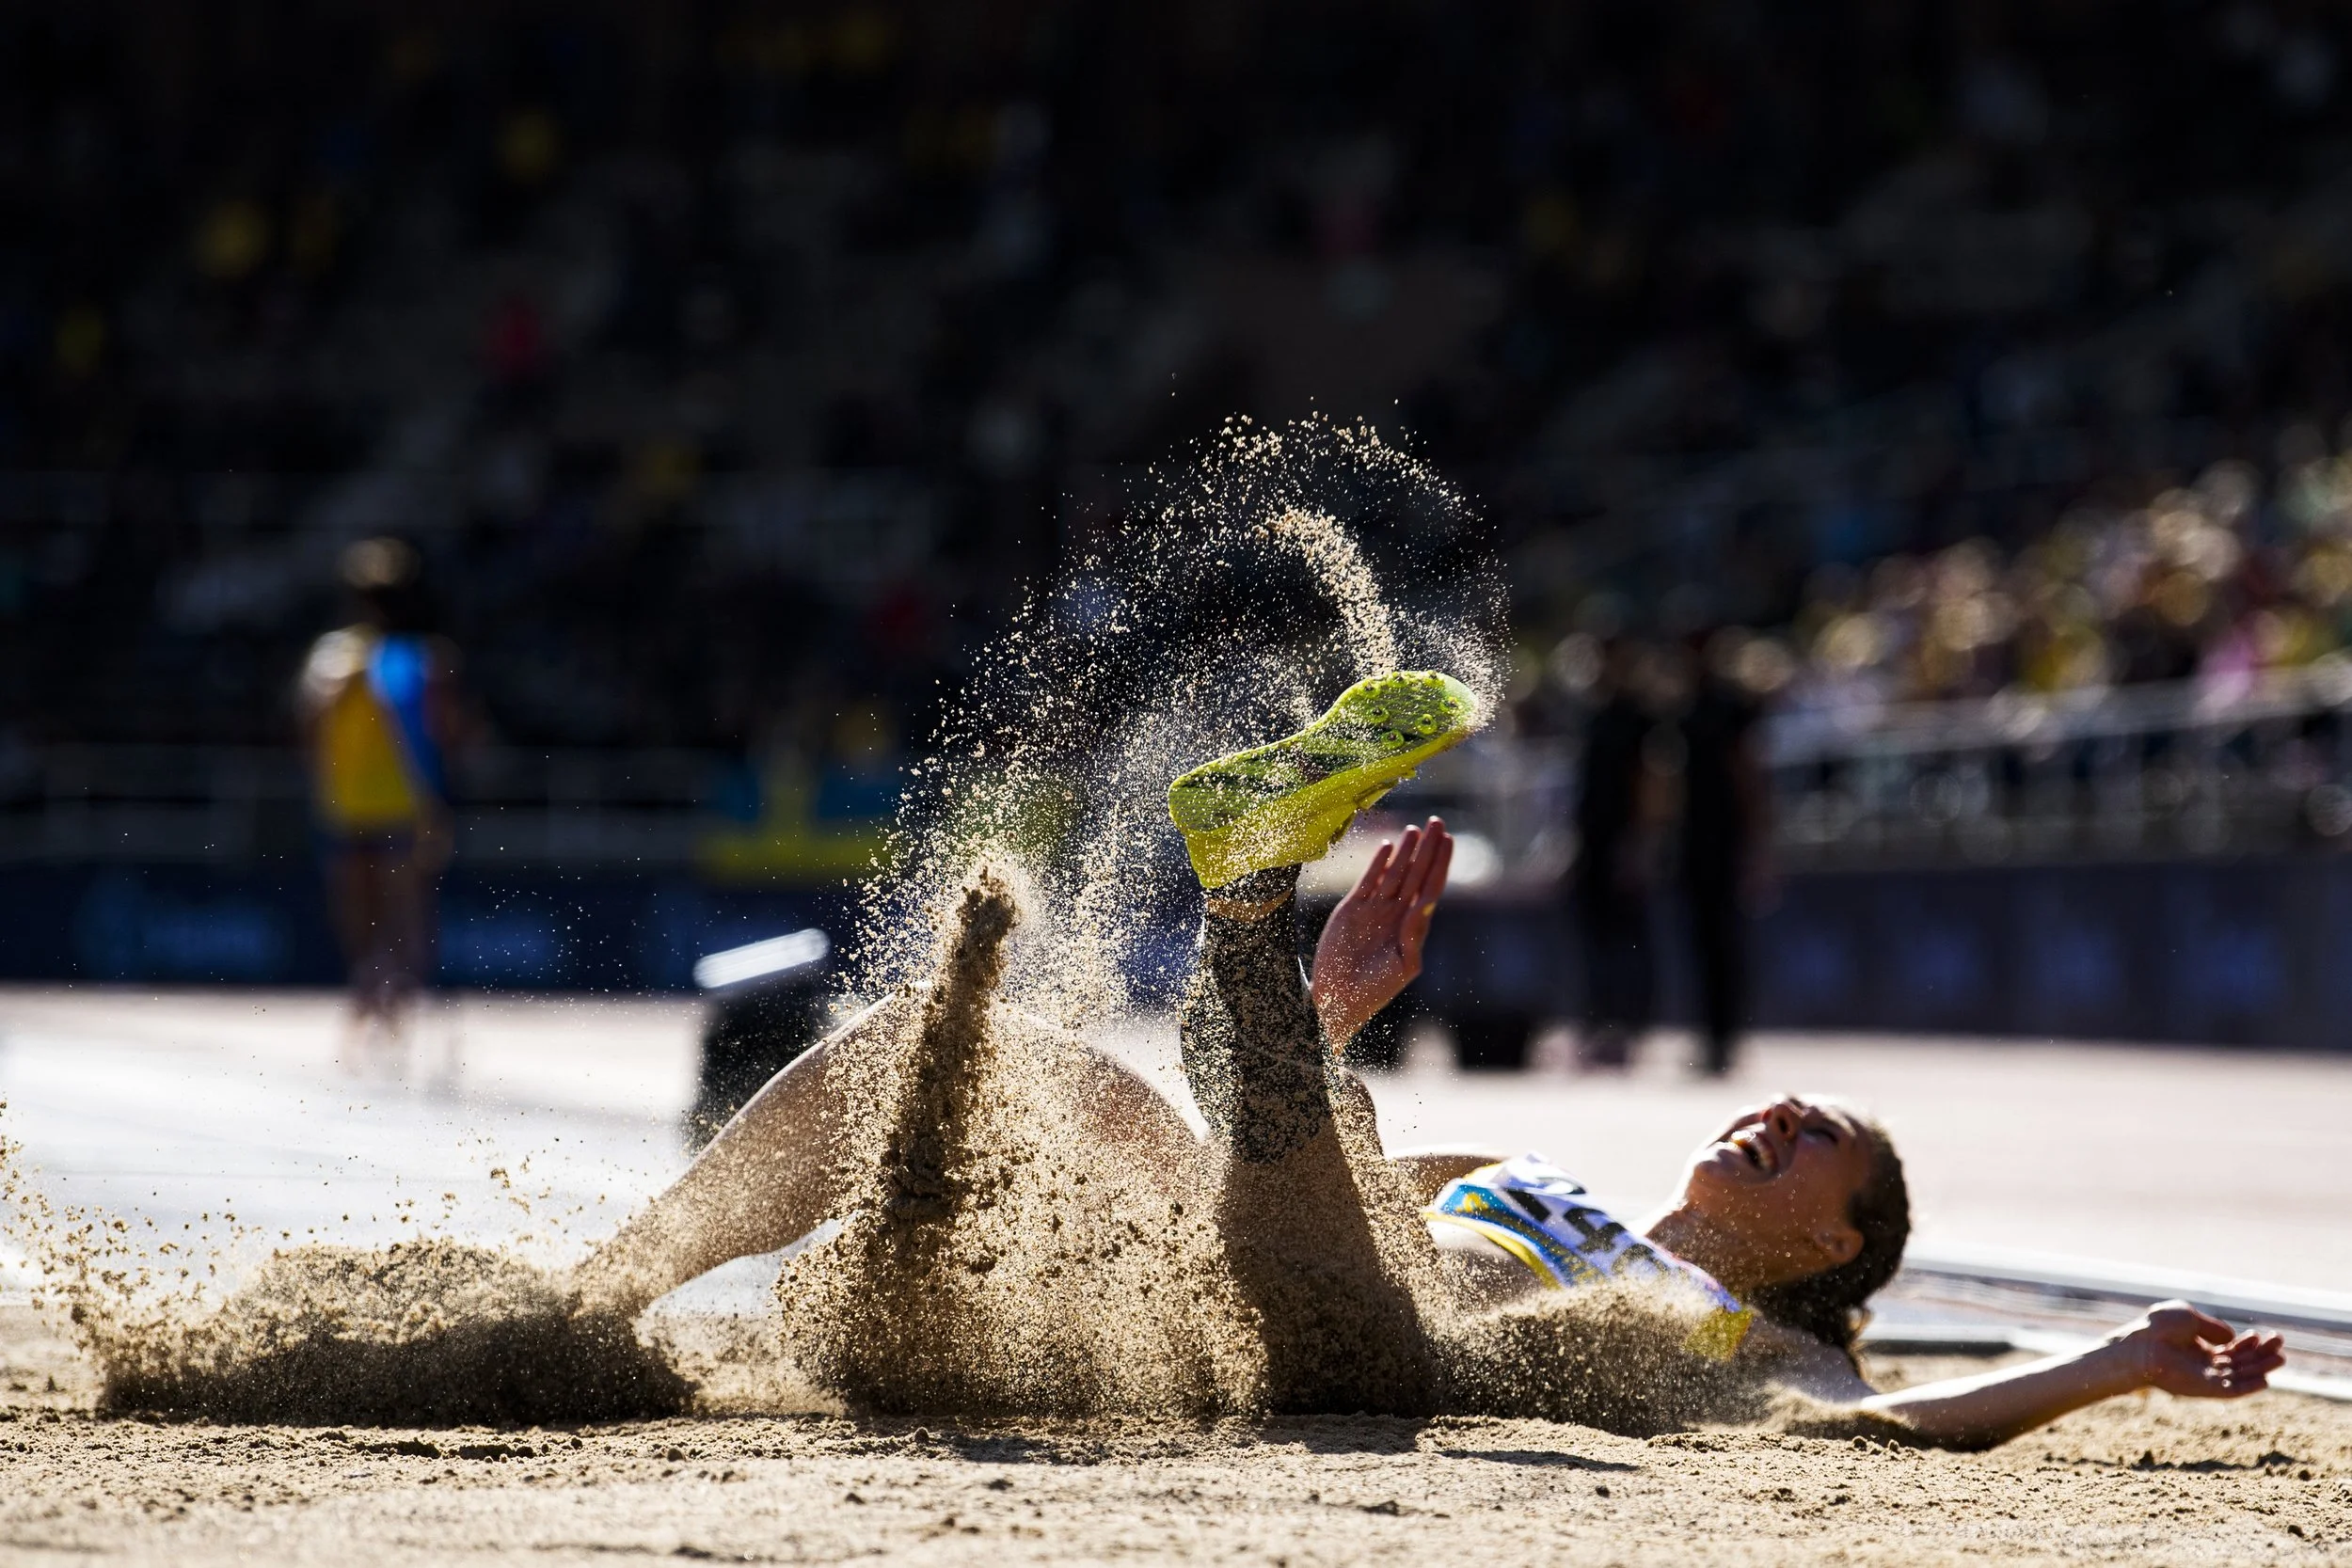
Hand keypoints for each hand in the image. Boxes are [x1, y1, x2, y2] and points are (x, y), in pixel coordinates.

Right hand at [1310, 817, 1451, 1047]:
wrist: (1340, 997)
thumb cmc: (1375, 990)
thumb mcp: (1402, 967)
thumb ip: (1414, 938)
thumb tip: (1423, 907)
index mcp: (1413, 927)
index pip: (1431, 887)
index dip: (1440, 863)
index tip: (1449, 840)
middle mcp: (1397, 913)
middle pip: (1416, 873)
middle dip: (1427, 848)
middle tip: (1437, 822)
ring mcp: (1375, 909)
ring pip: (1394, 872)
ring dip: (1405, 851)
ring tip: (1414, 828)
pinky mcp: (1352, 908)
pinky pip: (1368, 880)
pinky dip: (1377, 864)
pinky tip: (1387, 846)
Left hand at [2111, 1301, 2284, 1399]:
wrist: (2141, 1343)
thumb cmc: (2158, 1327)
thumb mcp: (2190, 1317)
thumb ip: (2214, 1328)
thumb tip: (2233, 1338)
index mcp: (2200, 1347)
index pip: (2233, 1348)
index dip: (2251, 1343)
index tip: (2266, 1334)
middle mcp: (2204, 1364)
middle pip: (2241, 1362)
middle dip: (2262, 1354)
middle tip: (2281, 1344)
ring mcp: (2205, 1377)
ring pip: (2240, 1375)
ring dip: (2260, 1368)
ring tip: (2281, 1358)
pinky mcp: (2204, 1389)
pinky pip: (2230, 1391)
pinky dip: (2247, 1387)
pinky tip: (2265, 1380)